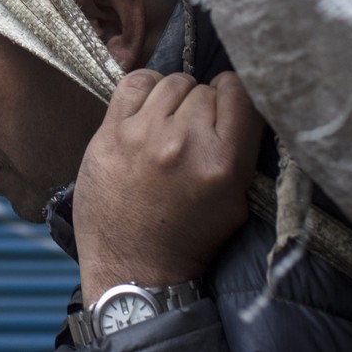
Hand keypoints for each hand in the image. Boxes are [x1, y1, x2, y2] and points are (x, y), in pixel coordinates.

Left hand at [73, 70, 263, 304]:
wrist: (135, 268)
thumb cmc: (189, 237)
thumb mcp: (235, 201)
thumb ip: (241, 149)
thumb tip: (241, 102)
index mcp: (222, 161)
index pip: (239, 91)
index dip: (233, 95)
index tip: (226, 107)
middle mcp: (184, 142)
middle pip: (203, 89)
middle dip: (202, 106)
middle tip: (193, 132)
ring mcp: (143, 135)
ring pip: (171, 83)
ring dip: (174, 99)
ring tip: (168, 125)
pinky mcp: (110, 134)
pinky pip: (134, 83)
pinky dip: (145, 90)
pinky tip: (146, 111)